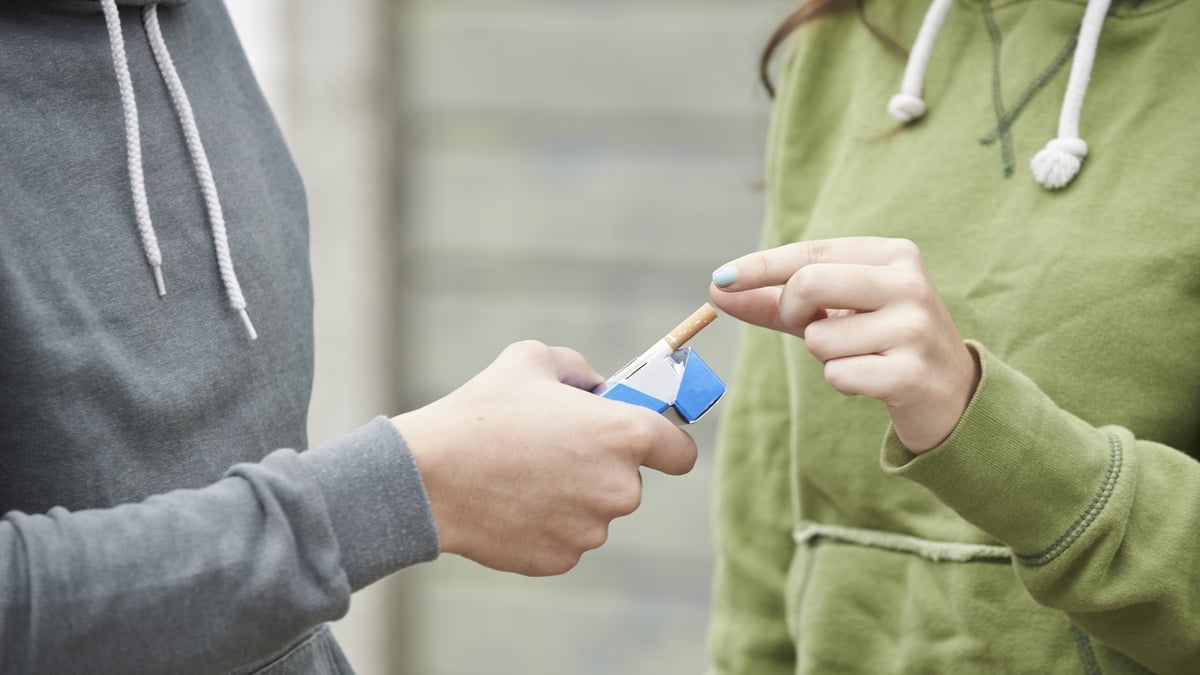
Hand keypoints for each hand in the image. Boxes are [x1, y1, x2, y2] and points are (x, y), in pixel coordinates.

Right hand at [392, 340, 697, 575]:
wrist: (429, 476)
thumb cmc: (482, 412)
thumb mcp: (532, 359)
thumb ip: (579, 369)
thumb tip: (594, 387)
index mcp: (624, 435)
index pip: (681, 452)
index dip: (665, 443)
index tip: (644, 440)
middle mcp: (619, 489)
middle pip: (630, 481)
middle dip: (601, 466)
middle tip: (554, 447)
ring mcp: (590, 530)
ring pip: (594, 511)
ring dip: (572, 496)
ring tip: (522, 473)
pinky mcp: (560, 559)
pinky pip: (565, 538)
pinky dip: (546, 523)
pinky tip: (511, 502)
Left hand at [709, 237, 978, 452]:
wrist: (952, 394)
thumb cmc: (881, 342)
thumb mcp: (831, 313)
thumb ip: (775, 301)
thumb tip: (716, 290)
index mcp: (891, 255)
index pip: (810, 252)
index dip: (760, 267)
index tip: (720, 279)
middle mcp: (907, 282)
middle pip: (807, 284)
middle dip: (793, 312)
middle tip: (813, 327)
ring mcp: (913, 327)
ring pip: (818, 338)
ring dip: (826, 356)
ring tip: (862, 356)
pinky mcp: (910, 373)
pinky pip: (838, 375)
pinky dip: (843, 383)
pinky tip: (873, 380)